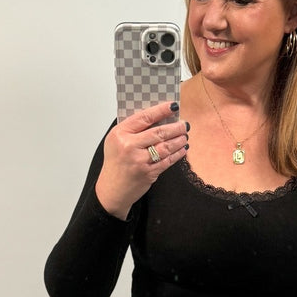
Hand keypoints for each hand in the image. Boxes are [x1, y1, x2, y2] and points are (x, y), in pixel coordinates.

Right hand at [95, 102, 188, 219]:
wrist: (112, 190)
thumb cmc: (115, 164)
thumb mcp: (116, 142)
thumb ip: (132, 130)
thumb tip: (157, 117)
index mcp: (120, 134)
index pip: (144, 118)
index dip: (161, 110)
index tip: (173, 106)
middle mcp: (129, 146)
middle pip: (158, 132)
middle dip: (175, 127)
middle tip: (184, 124)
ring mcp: (139, 161)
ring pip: (165, 146)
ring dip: (178, 140)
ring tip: (185, 136)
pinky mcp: (148, 173)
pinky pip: (167, 161)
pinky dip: (177, 154)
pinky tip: (182, 149)